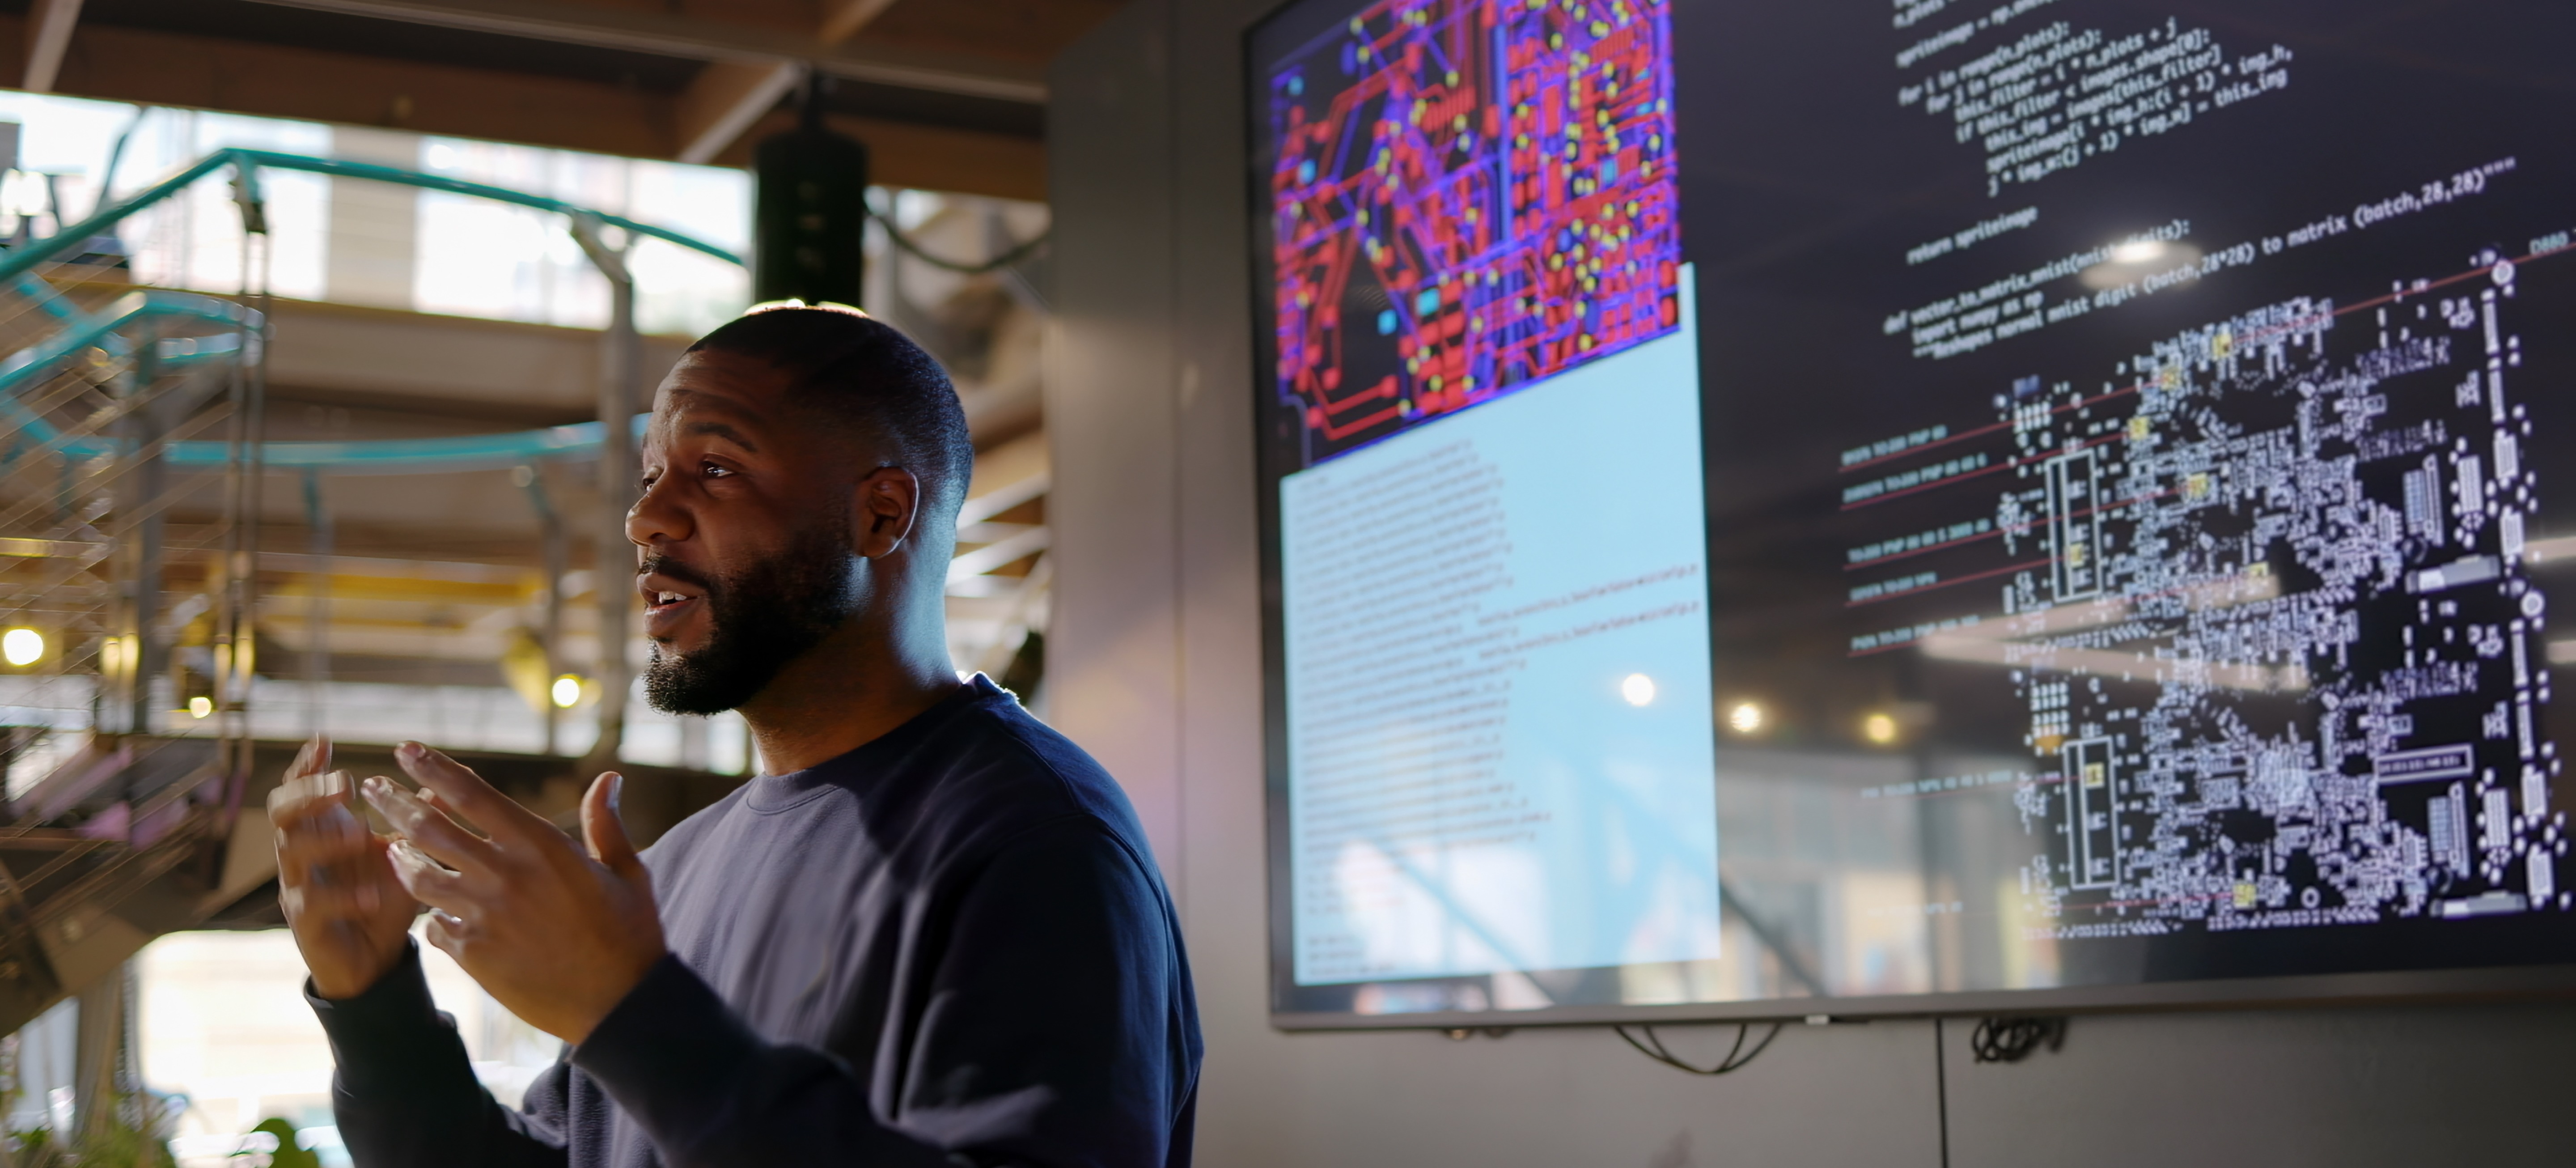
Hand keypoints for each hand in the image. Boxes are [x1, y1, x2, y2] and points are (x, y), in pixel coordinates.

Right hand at [270, 736, 416, 999]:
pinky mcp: (306, 924)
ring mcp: (300, 887)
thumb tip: (443, 781)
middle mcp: (303, 853)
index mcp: (323, 829)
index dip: (308, 764)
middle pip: (282, 810)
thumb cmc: (383, 897)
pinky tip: (369, 895)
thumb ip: (417, 821)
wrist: (373, 959)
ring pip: (291, 852)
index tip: (324, 740)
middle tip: (344, 784)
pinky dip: (341, 897)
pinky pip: (312, 905)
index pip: (302, 788)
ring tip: (361, 834)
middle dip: (309, 793)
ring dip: (325, 838)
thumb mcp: (405, 855)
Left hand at [361, 741, 666, 1044]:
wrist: (619, 1004)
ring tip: (388, 847)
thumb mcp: (627, 872)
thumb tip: (609, 778)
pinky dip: (430, 915)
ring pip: (419, 877)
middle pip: (429, 828)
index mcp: (540, 845)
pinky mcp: (473, 954)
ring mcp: (483, 915)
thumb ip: (606, 823)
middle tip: (372, 788)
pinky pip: (434, 925)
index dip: (433, 768)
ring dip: (399, 858)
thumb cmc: (629, 934)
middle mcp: (504, 874)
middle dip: (394, 803)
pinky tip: (430, 911)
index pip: (471, 794)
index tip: (407, 750)